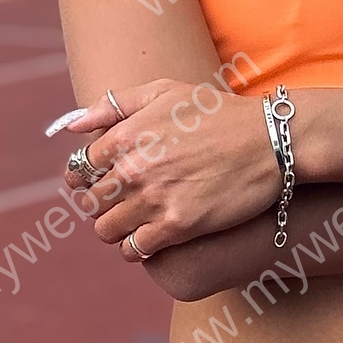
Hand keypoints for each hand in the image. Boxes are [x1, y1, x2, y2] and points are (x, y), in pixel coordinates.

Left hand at [57, 79, 280, 260]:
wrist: (270, 141)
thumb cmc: (218, 113)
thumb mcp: (164, 92)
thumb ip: (114, 106)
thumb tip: (72, 126)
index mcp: (126, 135)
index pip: (80, 168)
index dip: (87, 176)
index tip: (101, 181)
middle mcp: (133, 169)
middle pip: (90, 202)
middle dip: (101, 204)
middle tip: (121, 203)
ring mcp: (154, 199)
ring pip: (106, 230)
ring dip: (114, 229)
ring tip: (133, 222)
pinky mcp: (177, 226)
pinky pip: (134, 250)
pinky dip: (134, 249)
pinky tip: (148, 240)